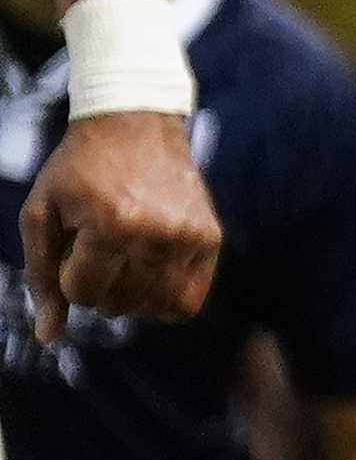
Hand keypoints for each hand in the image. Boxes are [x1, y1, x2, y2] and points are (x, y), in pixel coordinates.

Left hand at [25, 109, 217, 337]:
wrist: (135, 123)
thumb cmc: (79, 168)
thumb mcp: (42, 213)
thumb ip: (41, 274)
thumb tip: (49, 336)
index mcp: (111, 225)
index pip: (84, 294)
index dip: (69, 280)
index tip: (73, 249)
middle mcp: (156, 233)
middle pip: (119, 304)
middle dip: (98, 287)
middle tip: (98, 250)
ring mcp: (189, 237)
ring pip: (155, 308)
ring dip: (131, 297)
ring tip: (123, 263)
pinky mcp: (211, 238)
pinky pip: (189, 300)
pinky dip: (164, 301)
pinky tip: (149, 276)